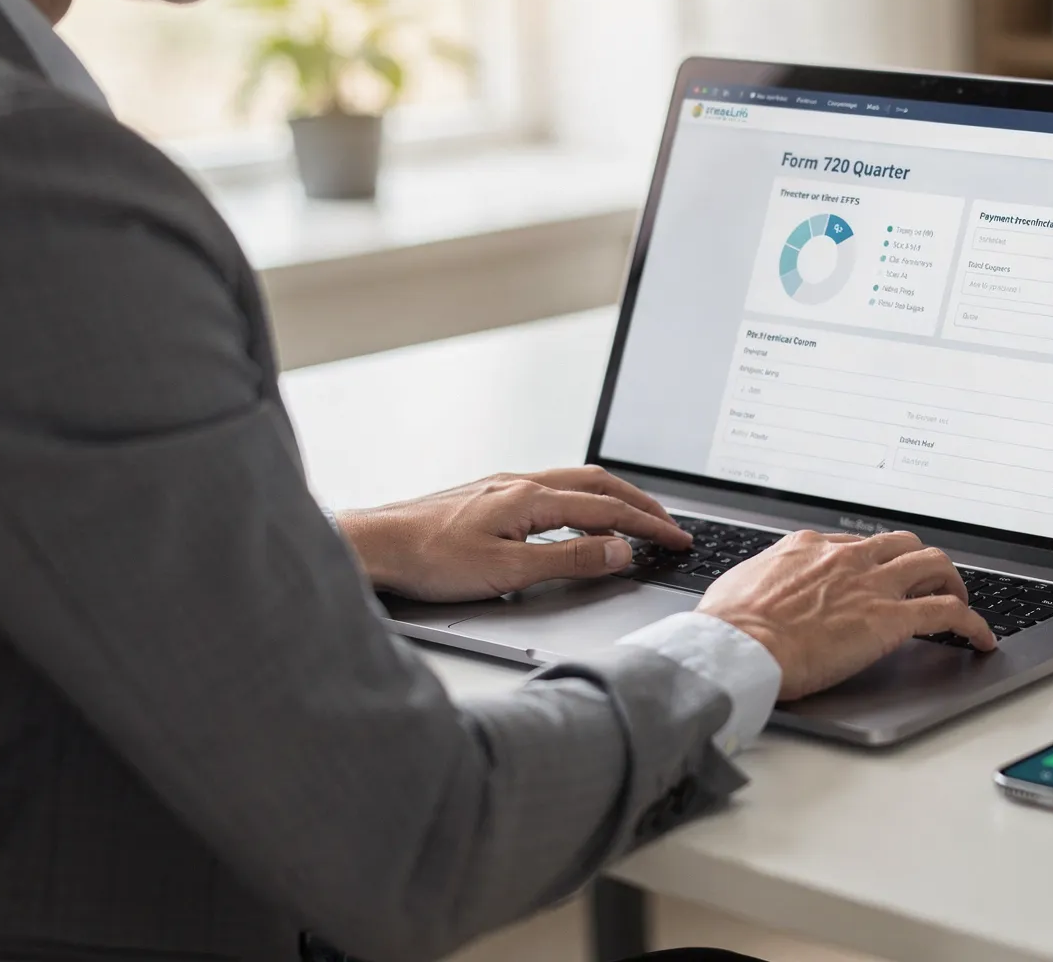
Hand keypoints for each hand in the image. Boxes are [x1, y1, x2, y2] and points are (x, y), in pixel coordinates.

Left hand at [336, 467, 692, 601]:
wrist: (375, 545)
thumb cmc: (428, 559)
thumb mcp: (508, 571)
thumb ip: (570, 560)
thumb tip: (619, 551)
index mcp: (532, 498)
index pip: (608, 509)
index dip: (649, 525)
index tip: (677, 539)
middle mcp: (520, 483)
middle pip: (598, 484)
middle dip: (640, 502)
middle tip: (668, 524)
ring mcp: (503, 486)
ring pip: (575, 482)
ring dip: (612, 497)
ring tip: (634, 517)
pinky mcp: (488, 495)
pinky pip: (551, 489)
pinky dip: (582, 500)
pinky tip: (576, 517)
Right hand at [697, 530, 996, 698]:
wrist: (738, 646)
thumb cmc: (729, 625)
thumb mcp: (741, 584)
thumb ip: (764, 581)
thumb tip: (758, 591)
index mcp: (810, 547)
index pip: (857, 544)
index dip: (874, 562)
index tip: (877, 577)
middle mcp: (847, 557)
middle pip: (903, 545)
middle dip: (920, 562)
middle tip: (927, 583)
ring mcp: (872, 585)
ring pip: (933, 565)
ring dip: (952, 582)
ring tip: (959, 601)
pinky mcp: (891, 619)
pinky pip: (948, 612)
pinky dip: (972, 623)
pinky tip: (980, 638)